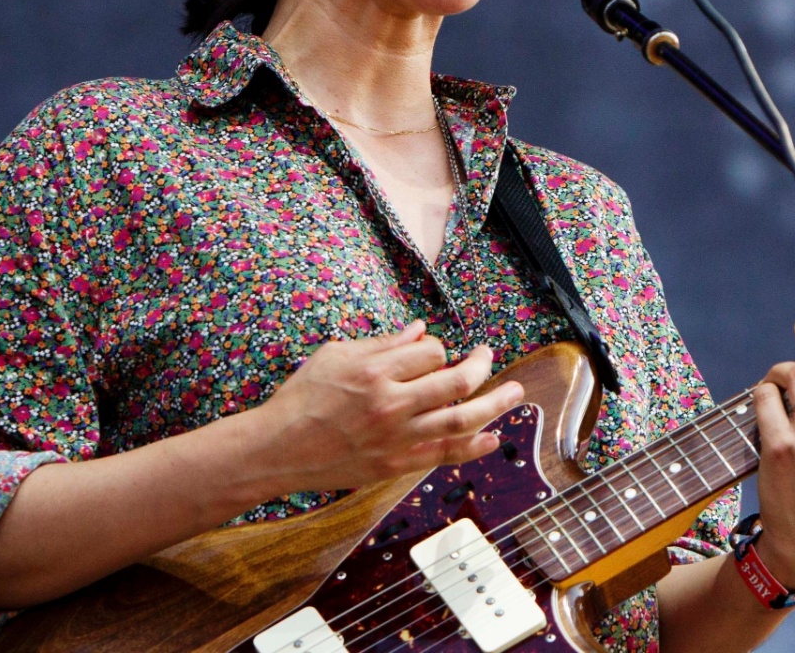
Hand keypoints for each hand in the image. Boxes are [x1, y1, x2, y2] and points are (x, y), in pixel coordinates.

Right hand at [241, 321, 526, 493]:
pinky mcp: (396, 464)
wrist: (278, 448)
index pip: (431, 351)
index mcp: (375, 370)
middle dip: (481, 366)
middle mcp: (391, 403)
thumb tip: (420, 330)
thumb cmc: (302, 397)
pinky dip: (474, 447)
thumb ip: (382, 343)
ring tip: (516, 394)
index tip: (433, 351)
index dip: (439, 347)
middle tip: (489, 356)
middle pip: (456, 382)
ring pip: (461, 420)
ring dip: (495, 405)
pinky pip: (445, 456)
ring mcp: (397, 438)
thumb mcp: (335, 355)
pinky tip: (493, 438)